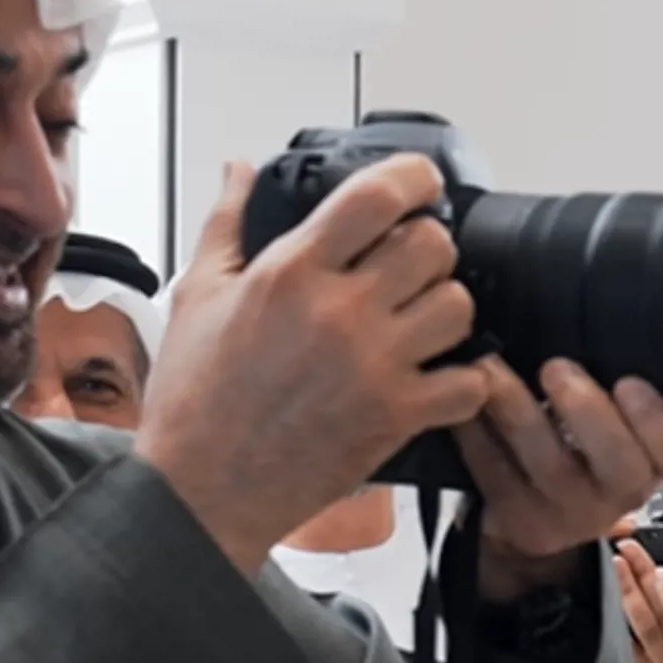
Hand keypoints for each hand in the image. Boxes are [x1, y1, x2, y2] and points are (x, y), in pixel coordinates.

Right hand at [135, 155, 489, 573]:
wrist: (200, 490)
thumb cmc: (193, 399)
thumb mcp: (196, 297)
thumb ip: (225, 225)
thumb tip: (239, 172)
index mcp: (290, 274)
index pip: (379, 196)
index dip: (413, 177)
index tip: (417, 183)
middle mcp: (339, 313)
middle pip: (434, 245)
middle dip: (424, 245)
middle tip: (402, 264)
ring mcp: (374, 367)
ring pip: (459, 307)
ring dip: (444, 306)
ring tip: (413, 320)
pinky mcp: (395, 418)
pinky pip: (468, 383)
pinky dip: (460, 378)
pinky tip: (430, 375)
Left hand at [452, 357, 662, 598]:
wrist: (532, 513)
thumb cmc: (576, 444)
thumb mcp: (609, 421)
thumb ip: (611, 387)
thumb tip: (585, 315)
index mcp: (652, 463)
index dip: (662, 425)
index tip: (630, 383)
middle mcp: (617, 494)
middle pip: (619, 465)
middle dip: (588, 412)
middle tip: (556, 368)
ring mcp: (566, 513)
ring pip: (548, 466)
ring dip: (516, 411)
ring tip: (490, 369)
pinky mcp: (516, 517)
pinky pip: (494, 474)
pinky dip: (474, 432)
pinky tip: (461, 398)